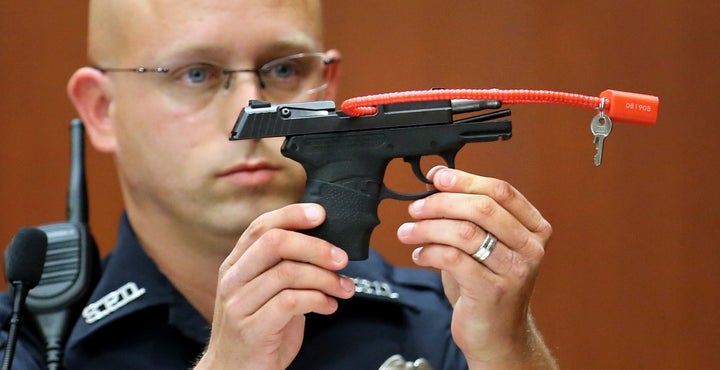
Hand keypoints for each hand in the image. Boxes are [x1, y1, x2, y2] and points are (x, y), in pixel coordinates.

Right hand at [195, 204, 355, 369]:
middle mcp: (233, 280)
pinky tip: (329, 306)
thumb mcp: (267, 292)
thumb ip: (285, 267)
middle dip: (315, 246)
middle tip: (341, 258)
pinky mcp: (252, 329)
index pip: (260, 227)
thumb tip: (325, 245)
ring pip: (288, 272)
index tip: (320, 214)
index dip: (292, 215)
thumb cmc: (259, 330)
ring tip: (343, 288)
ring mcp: (239, 304)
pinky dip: (318, 300)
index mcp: (236, 265)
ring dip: (325, 278)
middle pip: (274, 242)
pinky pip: (291, 302)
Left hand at [397, 166, 555, 368]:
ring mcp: (514, 270)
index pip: (501, 191)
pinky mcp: (492, 291)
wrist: (498, 335)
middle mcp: (530, 248)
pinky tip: (420, 255)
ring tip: (408, 232)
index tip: (437, 177)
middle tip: (416, 207)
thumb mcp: (487, 245)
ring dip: (428, 227)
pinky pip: (453, 258)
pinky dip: (429, 252)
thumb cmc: (488, 286)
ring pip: (464, 232)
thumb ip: (470, 216)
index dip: (465, 179)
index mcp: (534, 229)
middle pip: (482, 208)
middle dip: (441, 202)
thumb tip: (438, 182)